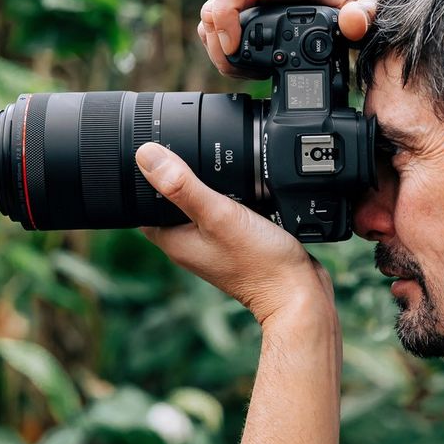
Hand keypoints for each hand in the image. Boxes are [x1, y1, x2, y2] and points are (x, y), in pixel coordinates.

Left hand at [135, 142, 334, 325]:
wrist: (298, 292)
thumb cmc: (260, 263)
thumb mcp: (218, 215)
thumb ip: (183, 186)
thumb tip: (146, 155)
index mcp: (173, 239)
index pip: (145, 200)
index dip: (150, 173)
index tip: (165, 151)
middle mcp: (190, 243)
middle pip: (175, 198)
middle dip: (185, 175)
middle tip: (201, 156)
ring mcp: (214, 244)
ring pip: (204, 203)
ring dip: (215, 186)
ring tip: (230, 173)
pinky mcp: (238, 243)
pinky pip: (229, 212)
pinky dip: (236, 198)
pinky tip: (251, 190)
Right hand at [198, 0, 385, 74]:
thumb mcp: (373, 7)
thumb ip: (365, 15)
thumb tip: (352, 22)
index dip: (225, 8)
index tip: (232, 44)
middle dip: (218, 38)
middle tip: (234, 68)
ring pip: (218, 13)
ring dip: (220, 45)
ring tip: (242, 71)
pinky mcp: (260, 8)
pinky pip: (229, 23)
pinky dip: (229, 47)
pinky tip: (247, 67)